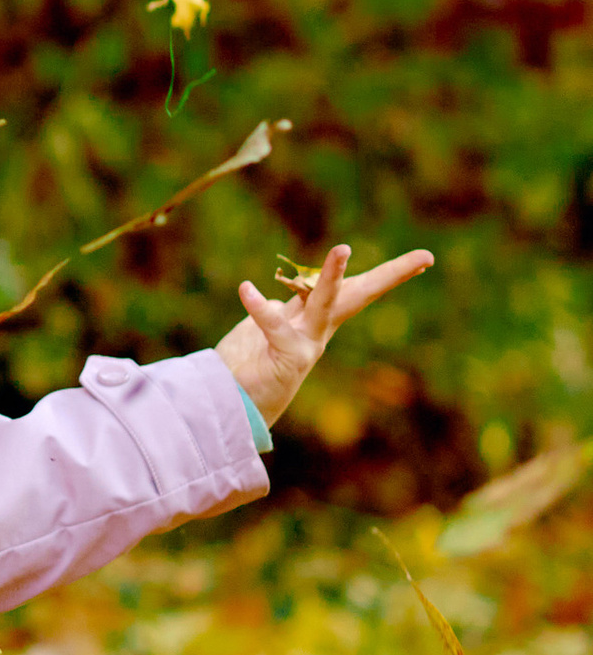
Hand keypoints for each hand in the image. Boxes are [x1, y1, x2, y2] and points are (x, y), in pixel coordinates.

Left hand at [215, 239, 433, 426]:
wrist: (229, 406)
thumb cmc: (248, 367)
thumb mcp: (266, 330)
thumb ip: (279, 314)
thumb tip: (275, 299)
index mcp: (316, 320)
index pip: (354, 290)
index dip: (387, 274)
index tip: (425, 260)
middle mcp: (318, 331)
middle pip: (359, 295)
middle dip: (391, 275)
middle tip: (424, 258)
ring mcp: (307, 345)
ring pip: (325, 304)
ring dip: (332, 276)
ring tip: (343, 248)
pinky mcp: (288, 358)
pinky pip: (275, 326)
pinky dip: (260, 308)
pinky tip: (246, 289)